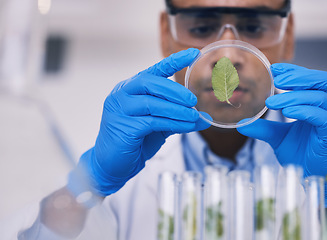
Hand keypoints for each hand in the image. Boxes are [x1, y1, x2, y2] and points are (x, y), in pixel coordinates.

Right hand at [69, 48, 209, 196]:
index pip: (153, 71)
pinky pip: (152, 121)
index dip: (174, 61)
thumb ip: (177, 118)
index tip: (193, 54)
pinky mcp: (123, 127)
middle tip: (193, 100)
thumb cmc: (135, 141)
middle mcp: (122, 95)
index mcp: (130, 89)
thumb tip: (204, 117)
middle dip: (175, 91)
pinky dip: (173, 123)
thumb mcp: (159, 125)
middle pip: (150, 83)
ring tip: (193, 116)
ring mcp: (119, 110)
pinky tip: (187, 126)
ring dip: (177, 110)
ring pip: (152, 103)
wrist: (112, 165)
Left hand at [237, 63, 326, 176]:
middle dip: (298, 76)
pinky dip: (303, 111)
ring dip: (295, 96)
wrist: (311, 176)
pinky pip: (321, 116)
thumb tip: (242, 124)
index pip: (310, 78)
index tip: (274, 69)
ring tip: (273, 102)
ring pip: (319, 96)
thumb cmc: (301, 153)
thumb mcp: (277, 136)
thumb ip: (262, 128)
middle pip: (321, 80)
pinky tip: (287, 112)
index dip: (293, 70)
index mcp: (317, 104)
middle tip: (277, 79)